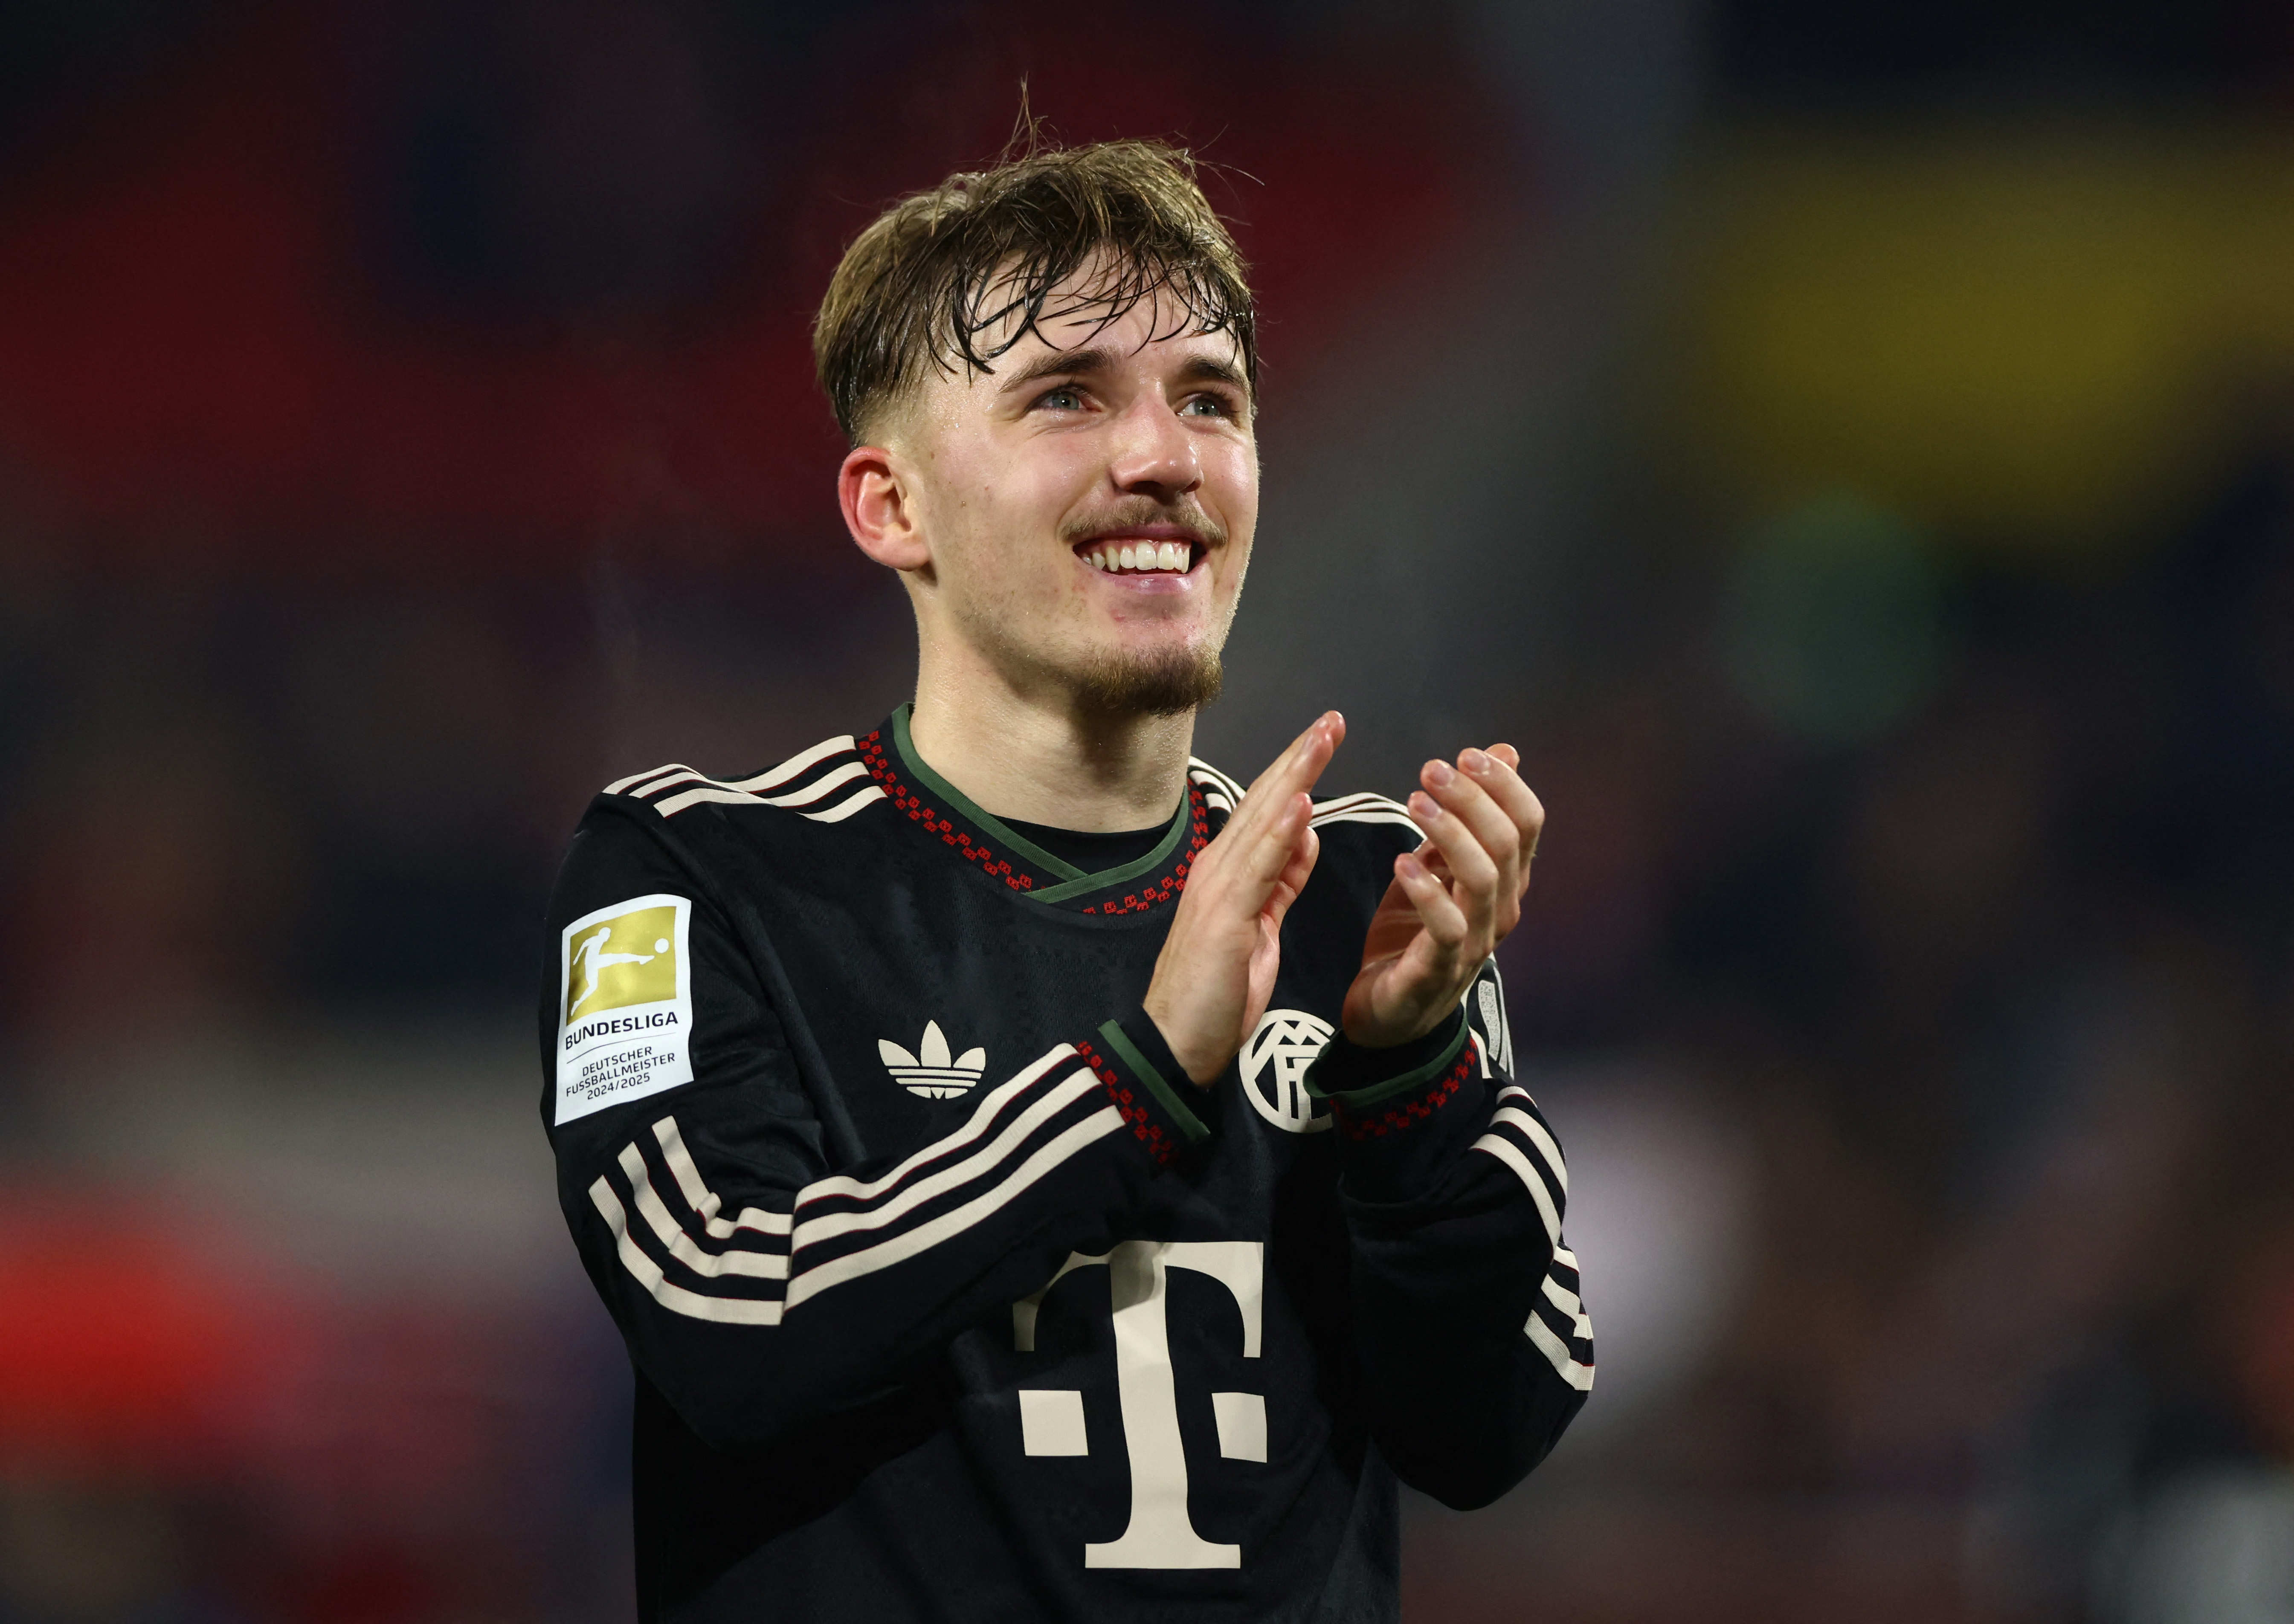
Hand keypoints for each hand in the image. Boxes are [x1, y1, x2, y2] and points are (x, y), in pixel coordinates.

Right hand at [1144, 712, 1343, 1082]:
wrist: (1178, 1044)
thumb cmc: (1216, 992)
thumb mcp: (1260, 928)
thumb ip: (1281, 881)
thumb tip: (1306, 836)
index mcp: (1229, 872)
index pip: (1269, 809)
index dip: (1298, 769)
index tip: (1327, 735)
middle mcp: (1219, 869)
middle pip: (1265, 801)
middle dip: (1300, 757)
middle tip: (1334, 719)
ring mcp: (1217, 889)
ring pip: (1262, 821)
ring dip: (1296, 777)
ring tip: (1323, 739)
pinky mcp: (1223, 917)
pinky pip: (1258, 868)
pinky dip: (1280, 832)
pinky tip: (1302, 802)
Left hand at [1342, 743, 1541, 1048]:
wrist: (1390, 1010)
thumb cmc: (1415, 932)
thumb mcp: (1439, 862)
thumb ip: (1469, 815)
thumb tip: (1504, 753)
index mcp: (1505, 880)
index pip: (1528, 823)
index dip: (1504, 784)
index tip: (1466, 755)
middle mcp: (1502, 909)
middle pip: (1505, 843)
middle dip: (1471, 799)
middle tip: (1432, 769)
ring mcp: (1476, 943)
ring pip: (1483, 879)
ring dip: (1450, 832)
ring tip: (1414, 802)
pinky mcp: (1439, 970)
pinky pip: (1448, 928)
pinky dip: (1428, 891)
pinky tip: (1402, 862)